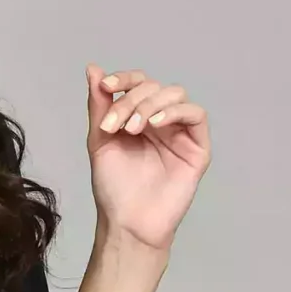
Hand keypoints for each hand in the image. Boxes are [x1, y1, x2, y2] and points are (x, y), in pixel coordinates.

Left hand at [85, 64, 210, 252]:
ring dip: (151, 104)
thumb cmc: (114, 189)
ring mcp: (180, 133)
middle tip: (115, 125)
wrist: (128, 222)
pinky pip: (195, 115)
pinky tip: (155, 124)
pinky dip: (175, 112)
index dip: (124, 79)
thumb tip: (92, 69)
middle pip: (154, 87)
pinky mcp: (198, 148)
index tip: (106, 87)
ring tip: (133, 129)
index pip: (138, 83)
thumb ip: (99, 106)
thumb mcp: (100, 140)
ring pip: (175, 95)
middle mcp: (161, 121)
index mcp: (139, 117)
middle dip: (132, 100)